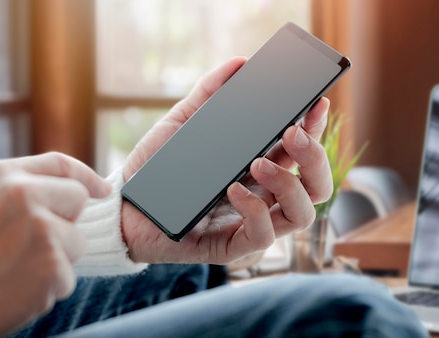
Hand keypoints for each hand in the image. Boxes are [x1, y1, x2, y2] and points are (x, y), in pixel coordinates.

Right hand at [0, 152, 110, 337]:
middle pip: (77, 199)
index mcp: (2, 175)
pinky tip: (17, 289)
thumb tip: (62, 190)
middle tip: (32, 243)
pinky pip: (67, 277)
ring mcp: (41, 229)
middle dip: (65, 222)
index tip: (102, 189)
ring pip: (76, 242)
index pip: (59, 165)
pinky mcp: (51, 265)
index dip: (86, 176)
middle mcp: (24, 195)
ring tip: (16, 269)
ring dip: (56, 260)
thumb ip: (15, 189)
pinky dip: (48, 288)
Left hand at [122, 56, 332, 263]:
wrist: (122, 205)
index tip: (315, 102)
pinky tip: (234, 190)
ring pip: (301, 213)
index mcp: (258, 166)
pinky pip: (263, 237)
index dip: (316, 128)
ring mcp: (250, 223)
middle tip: (291, 133)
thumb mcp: (182, 123)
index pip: (302, 151)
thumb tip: (239, 64)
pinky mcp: (230, 246)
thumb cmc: (156, 166)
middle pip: (316, 185)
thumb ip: (209, 93)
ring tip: (258, 162)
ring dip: (289, 184)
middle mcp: (262, 196)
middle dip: (314, 157)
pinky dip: (256, 211)